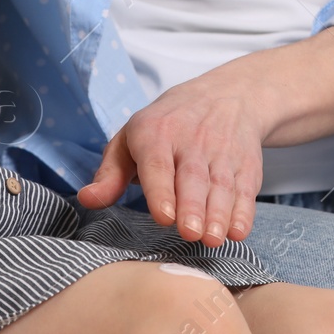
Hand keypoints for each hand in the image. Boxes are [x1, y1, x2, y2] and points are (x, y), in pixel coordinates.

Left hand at [76, 64, 271, 248]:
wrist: (225, 95)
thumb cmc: (166, 126)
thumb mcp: (131, 140)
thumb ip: (110, 175)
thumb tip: (88, 199)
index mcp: (156, 133)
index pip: (157, 163)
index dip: (161, 190)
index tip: (163, 216)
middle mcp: (191, 141)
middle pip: (192, 177)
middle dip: (192, 206)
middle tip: (189, 233)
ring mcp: (222, 152)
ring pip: (221, 185)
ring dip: (218, 213)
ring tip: (212, 238)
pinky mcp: (246, 163)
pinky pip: (246, 188)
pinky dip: (244, 211)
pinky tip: (238, 231)